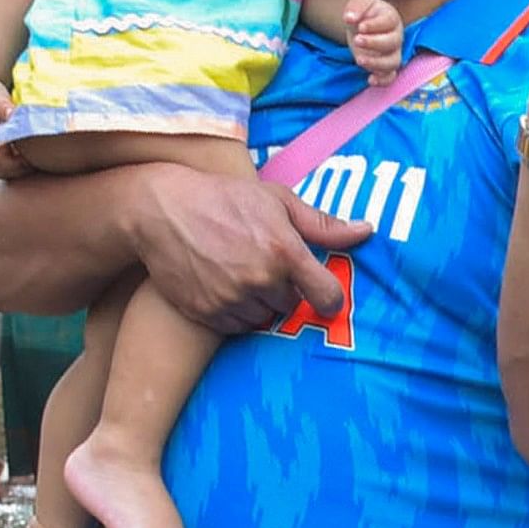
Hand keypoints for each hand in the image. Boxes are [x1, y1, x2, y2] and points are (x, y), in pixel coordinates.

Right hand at [126, 166, 374, 335]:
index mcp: (283, 251)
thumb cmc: (225, 199)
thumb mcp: (277, 201)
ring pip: (264, 319)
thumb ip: (323, 224)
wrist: (161, 209)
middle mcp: (260, 279)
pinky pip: (236, 327)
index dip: (329, 298)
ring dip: (259, 303)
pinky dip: (235, 313)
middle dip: (283, 290)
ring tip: (240, 272)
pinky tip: (223, 285)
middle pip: (291, 306)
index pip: (327, 297)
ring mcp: (231, 299)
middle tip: (263, 265)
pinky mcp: (206, 312)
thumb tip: (367, 231)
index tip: (322, 294)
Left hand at [343, 0, 405, 81]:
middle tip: (357, 40)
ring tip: (359, 60)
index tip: (360, 27)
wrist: (363, 25)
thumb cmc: (363, 13)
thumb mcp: (358, 3)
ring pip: (393, 62)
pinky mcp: (386, 67)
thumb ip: (355, 8)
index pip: (389, 22)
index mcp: (391, 18)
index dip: (375, 25)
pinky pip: (390, 77)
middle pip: (392, 43)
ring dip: (377, 63)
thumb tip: (349, 18)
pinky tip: (370, 80)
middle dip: (374, 43)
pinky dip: (382, 81)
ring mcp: (393, 53)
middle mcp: (396, 37)